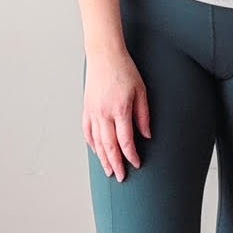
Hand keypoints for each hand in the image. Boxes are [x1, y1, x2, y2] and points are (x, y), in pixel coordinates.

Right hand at [82, 51, 150, 182]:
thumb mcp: (141, 91)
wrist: (104, 55)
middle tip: (121, 177)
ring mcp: (93, 112)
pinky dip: (92, 143)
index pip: (125, 141)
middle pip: (109, 146)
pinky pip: (87, 131)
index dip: (131, 156)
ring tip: (108, 171)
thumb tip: (146, 136)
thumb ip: (143, 115)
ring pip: (97, 142)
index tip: (137, 164)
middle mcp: (104, 114)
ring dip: (103, 158)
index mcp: (120, 110)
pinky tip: (97, 151)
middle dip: (116, 164)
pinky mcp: (86, 108)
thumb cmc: (125, 70)